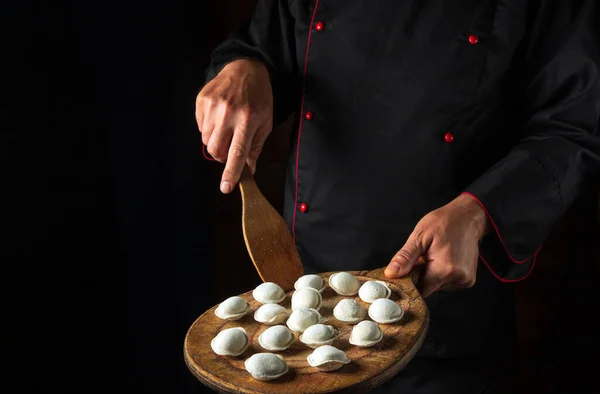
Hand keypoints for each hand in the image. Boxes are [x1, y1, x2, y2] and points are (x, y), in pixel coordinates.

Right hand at [196, 59, 273, 193]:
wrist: (245, 68)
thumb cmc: (259, 97)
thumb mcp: (265, 122)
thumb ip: (255, 147)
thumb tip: (249, 170)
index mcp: (247, 120)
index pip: (237, 152)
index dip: (231, 172)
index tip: (225, 187)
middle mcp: (228, 113)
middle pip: (216, 150)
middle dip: (222, 156)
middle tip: (231, 148)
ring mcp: (212, 106)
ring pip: (206, 140)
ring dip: (216, 141)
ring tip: (227, 127)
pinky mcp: (201, 100)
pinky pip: (200, 126)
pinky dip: (209, 128)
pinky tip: (219, 117)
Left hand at [384, 194, 491, 296]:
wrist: (468, 217)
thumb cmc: (444, 222)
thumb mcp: (420, 236)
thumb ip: (405, 257)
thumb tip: (391, 274)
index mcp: (444, 269)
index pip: (419, 290)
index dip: (409, 283)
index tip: (403, 273)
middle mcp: (457, 278)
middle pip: (429, 288)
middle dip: (420, 275)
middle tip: (421, 258)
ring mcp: (465, 280)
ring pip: (437, 286)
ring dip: (431, 274)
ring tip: (434, 256)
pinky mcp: (468, 280)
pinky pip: (448, 283)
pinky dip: (441, 274)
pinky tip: (443, 259)